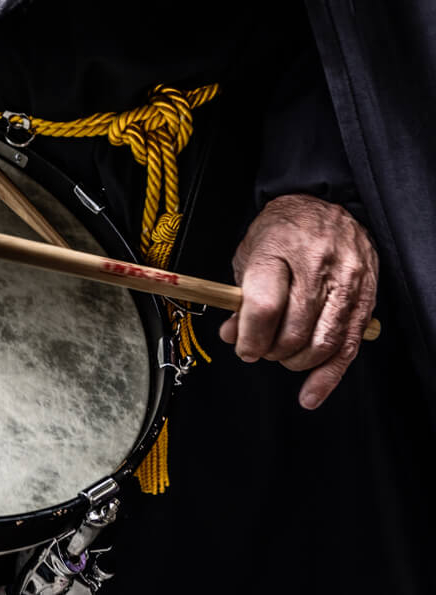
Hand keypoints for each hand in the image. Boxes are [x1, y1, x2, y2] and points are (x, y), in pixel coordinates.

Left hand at [219, 194, 377, 409]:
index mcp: (280, 248)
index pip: (265, 306)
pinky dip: (328, 375)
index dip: (250, 336)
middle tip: (260, 350)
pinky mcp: (365, 297)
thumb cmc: (280, 231)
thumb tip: (233, 336)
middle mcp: (316, 265)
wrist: (321, 206)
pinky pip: (349, 346)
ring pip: (322, 342)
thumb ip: (239, 297)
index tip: (242, 347)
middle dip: (271, 351)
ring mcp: (346, 281)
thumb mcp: (248, 255)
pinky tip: (311, 392)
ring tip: (282, 356)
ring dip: (296, 361)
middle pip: (293, 330)